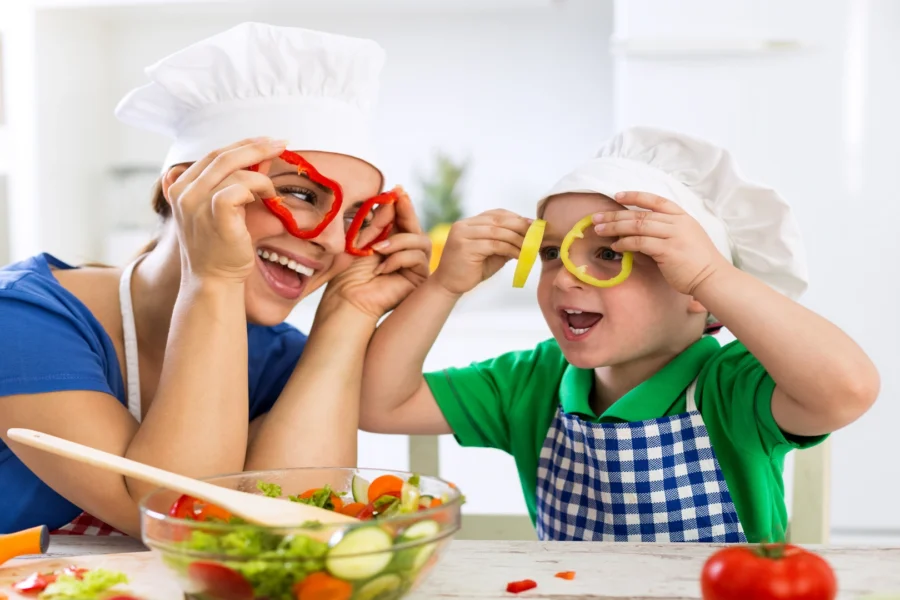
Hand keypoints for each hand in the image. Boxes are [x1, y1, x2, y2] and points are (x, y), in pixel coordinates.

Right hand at [165, 137, 286, 282]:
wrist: (213, 280)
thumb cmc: (220, 248)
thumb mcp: (218, 210)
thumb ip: (228, 184)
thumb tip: (257, 160)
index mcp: (179, 187)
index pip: (213, 155)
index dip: (241, 144)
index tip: (266, 141)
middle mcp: (183, 191)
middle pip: (222, 156)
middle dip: (256, 147)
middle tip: (281, 143)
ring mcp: (195, 202)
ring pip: (234, 170)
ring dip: (260, 177)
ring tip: (271, 192)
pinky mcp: (214, 213)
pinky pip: (240, 187)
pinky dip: (259, 187)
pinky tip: (267, 198)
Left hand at [320, 189, 430, 320]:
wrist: (348, 299)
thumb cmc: (349, 273)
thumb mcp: (364, 239)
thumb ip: (379, 221)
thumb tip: (394, 198)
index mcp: (392, 242)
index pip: (403, 220)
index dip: (402, 204)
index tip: (396, 190)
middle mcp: (406, 253)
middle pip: (416, 227)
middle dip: (407, 212)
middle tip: (400, 198)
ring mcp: (414, 266)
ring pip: (420, 241)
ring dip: (398, 241)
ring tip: (377, 249)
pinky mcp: (419, 279)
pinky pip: (418, 258)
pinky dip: (398, 259)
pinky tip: (382, 269)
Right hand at [432, 210, 531, 294]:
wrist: (448, 285)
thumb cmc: (471, 270)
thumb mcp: (491, 253)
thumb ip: (505, 242)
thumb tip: (529, 235)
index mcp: (469, 222)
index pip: (497, 214)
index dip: (516, 218)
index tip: (533, 225)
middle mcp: (464, 225)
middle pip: (499, 220)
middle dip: (521, 227)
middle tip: (537, 235)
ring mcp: (463, 234)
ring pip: (498, 232)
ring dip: (518, 240)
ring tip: (531, 248)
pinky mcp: (465, 246)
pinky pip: (495, 245)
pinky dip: (511, 249)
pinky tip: (520, 256)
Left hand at [593, 191, 730, 294]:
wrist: (713, 277)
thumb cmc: (698, 261)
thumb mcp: (686, 237)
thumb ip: (666, 230)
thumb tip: (639, 231)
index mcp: (682, 217)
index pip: (656, 200)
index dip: (635, 196)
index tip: (617, 196)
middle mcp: (677, 223)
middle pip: (640, 214)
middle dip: (615, 215)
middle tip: (596, 217)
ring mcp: (673, 235)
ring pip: (637, 226)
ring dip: (615, 227)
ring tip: (599, 230)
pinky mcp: (667, 250)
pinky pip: (640, 243)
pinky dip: (625, 243)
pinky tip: (615, 246)